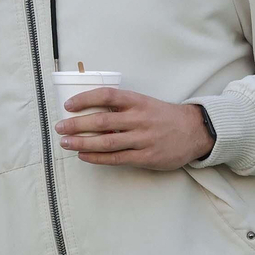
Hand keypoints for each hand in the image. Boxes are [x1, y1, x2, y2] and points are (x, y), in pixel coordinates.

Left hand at [54, 89, 212, 169]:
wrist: (195, 131)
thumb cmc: (162, 116)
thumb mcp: (144, 103)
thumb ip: (121, 107)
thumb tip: (88, 112)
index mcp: (137, 101)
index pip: (106, 96)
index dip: (85, 99)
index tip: (68, 105)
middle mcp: (139, 119)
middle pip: (102, 121)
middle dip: (76, 125)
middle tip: (59, 127)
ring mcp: (143, 139)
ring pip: (106, 142)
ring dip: (82, 143)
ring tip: (66, 143)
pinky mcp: (146, 157)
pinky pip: (116, 158)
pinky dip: (97, 158)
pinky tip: (83, 156)